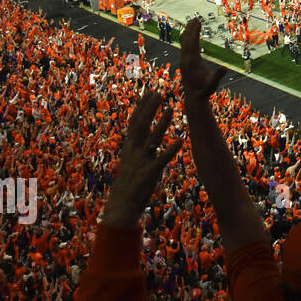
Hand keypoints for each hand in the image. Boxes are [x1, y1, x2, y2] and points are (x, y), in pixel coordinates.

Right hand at [103, 90, 180, 227]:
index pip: (135, 122)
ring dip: (162, 123)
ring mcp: (140, 163)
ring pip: (152, 139)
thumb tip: (145, 134)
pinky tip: (180, 140)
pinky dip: (170, 149)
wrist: (120, 209)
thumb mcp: (132, 162)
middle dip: (150, 108)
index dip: (142, 106)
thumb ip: (139, 148)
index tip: (150, 91)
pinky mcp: (148, 175)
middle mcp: (133, 152)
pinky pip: (161, 160)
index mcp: (129, 148)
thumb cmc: (128, 186)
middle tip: (159, 91)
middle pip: (141, 125)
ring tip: (172, 108)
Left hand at [179, 18, 225, 109]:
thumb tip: (224, 68)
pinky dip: (186, 38)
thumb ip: (217, 76)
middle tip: (195, 18)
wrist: (194, 97)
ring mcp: (184, 61)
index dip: (195, 32)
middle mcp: (185, 60)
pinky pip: (184, 47)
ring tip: (192, 21)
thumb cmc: (205, 90)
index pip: (192, 43)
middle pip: (187, 41)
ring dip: (188, 32)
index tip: (198, 22)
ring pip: (184, 43)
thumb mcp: (213, 85)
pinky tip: (188, 33)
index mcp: (192, 63)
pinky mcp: (184, 62)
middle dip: (191, 29)